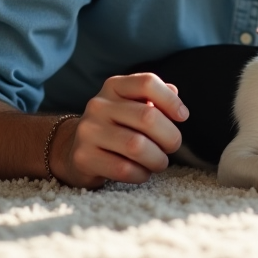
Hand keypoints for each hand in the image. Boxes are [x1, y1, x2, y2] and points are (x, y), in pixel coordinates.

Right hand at [52, 73, 187, 188]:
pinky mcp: (83, 157)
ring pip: (137, 146)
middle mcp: (98, 105)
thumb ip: (154, 97)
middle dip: (169, 136)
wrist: (75, 150)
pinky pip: (123, 169)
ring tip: (159, 162)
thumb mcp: (132, 105)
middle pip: (147, 117)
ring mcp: (88, 131)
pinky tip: (142, 172)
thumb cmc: (116, 126)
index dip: (171, 101)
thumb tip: (174, 93)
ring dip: (157, 159)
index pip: (147, 83)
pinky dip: (141, 174)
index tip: (182, 116)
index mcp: (114, 86)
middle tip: (172, 146)